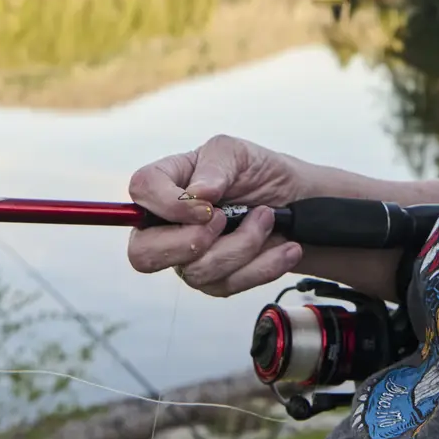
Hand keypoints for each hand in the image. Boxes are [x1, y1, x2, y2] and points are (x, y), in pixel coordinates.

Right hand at [126, 135, 306, 297]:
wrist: (297, 202)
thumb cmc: (260, 172)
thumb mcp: (239, 154)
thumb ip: (216, 165)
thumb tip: (197, 194)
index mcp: (168, 182)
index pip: (141, 190)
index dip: (167, 204)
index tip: (207, 206)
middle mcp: (168, 224)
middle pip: (143, 254)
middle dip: (191, 243)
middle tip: (223, 220)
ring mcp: (188, 257)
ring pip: (197, 272)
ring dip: (244, 245)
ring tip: (267, 219)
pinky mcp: (214, 280)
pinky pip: (229, 285)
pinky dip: (264, 264)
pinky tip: (285, 248)